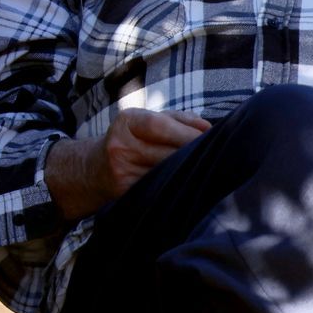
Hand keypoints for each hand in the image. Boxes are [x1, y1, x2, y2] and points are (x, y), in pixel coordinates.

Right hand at [46, 108, 211, 221]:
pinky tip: (188, 183)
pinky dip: (175, 184)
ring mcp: (121, 171)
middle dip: (192, 154)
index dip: (186, 132)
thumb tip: (210, 129)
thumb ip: (181, 120)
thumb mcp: (149, 121)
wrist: (93, 169)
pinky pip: (157, 188)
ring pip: (164, 172)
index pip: (158, 125)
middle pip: (165, 152)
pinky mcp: (125, 192)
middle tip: (219, 155)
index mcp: (127, 122)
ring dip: (187, 171)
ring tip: (206, 169)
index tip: (210, 138)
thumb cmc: (133, 139)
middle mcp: (120, 146)